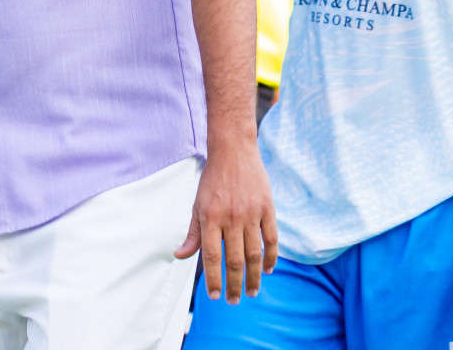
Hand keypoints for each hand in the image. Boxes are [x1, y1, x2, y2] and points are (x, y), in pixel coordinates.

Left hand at [176, 140, 277, 303]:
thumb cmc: (212, 180)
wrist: (233, 151)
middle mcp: (230, 218)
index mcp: (209, 217)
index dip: (213, 279)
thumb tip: (180, 256)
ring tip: (251, 292)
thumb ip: (192, 233)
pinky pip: (272, 239)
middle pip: (234, 260)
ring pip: (254, 254)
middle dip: (233, 284)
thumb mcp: (197, 204)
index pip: (211, 256)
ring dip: (253, 277)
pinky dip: (271, 257)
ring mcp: (251, 213)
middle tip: (233, 300)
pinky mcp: (267, 208)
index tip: (214, 296)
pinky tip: (268, 270)